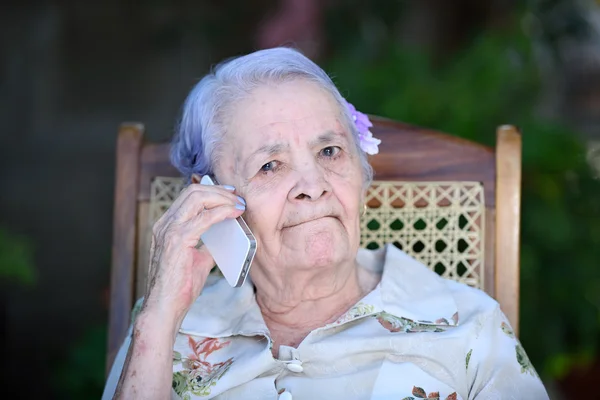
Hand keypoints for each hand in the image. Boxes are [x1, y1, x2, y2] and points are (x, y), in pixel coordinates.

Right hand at [143, 180, 245, 325]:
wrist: (165, 307)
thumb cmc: (179, 287)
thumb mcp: (197, 260)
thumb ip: (208, 245)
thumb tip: (228, 236)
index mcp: (166, 226)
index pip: (188, 196)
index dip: (211, 190)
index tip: (230, 194)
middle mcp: (165, 224)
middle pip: (192, 191)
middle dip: (218, 190)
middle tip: (237, 197)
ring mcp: (169, 230)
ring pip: (197, 198)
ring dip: (222, 198)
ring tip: (238, 204)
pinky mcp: (178, 240)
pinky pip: (204, 217)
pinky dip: (222, 211)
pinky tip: (234, 214)